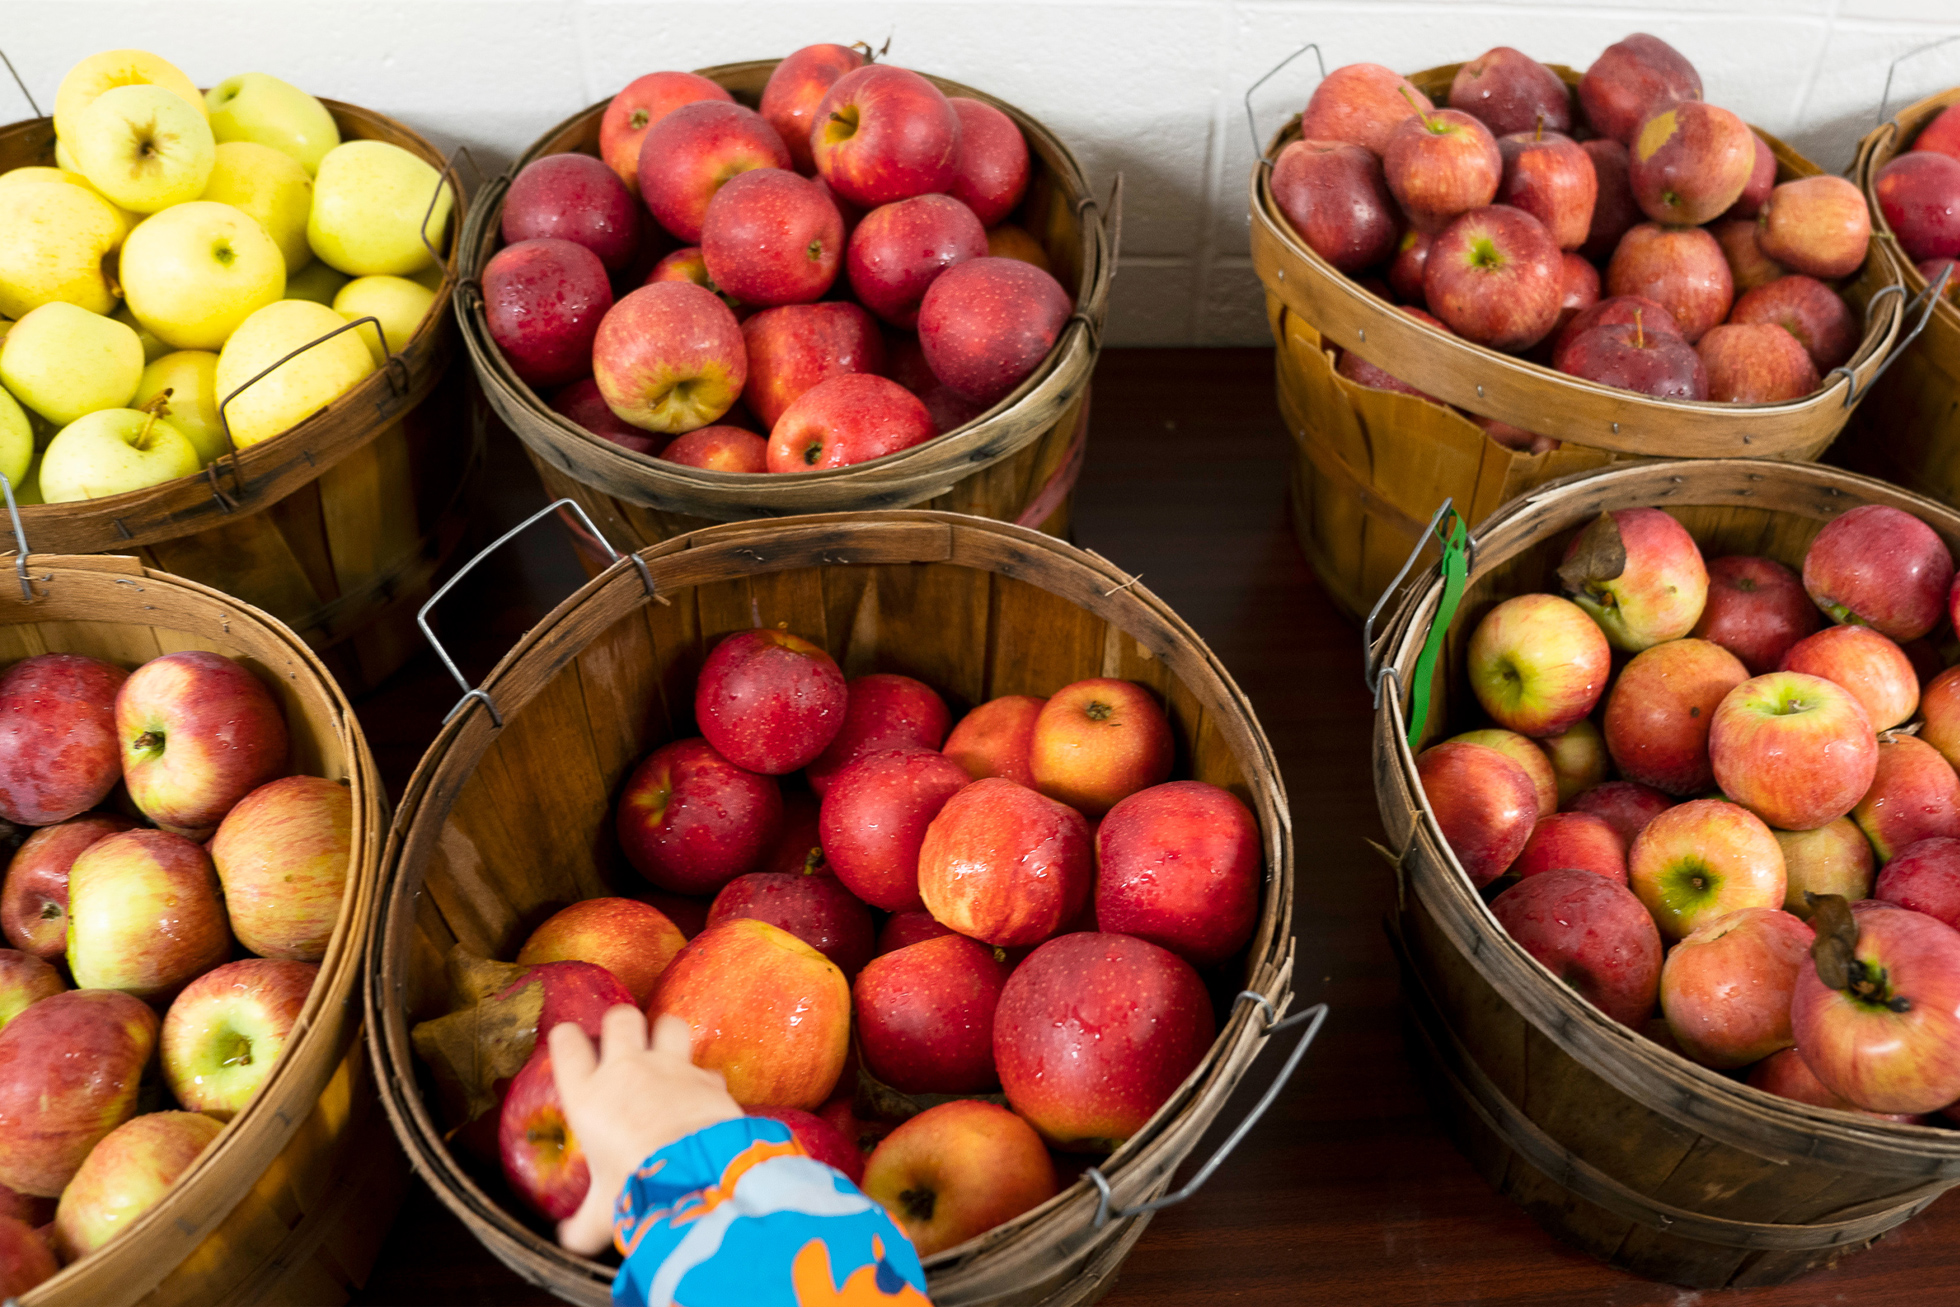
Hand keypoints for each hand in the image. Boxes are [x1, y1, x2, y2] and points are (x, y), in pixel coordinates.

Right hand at [548, 1006, 740, 1255]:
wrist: (693, 1173)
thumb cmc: (635, 1188)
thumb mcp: (602, 1212)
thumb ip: (582, 1224)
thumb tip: (569, 1241)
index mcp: (588, 1096)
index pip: (566, 1045)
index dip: (566, 1037)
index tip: (569, 1040)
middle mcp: (627, 1071)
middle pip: (620, 1018)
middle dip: (622, 1024)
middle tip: (625, 1041)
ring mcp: (670, 1068)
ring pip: (668, 1023)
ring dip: (667, 1033)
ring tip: (667, 1049)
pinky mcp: (706, 1076)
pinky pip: (706, 1066)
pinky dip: (705, 1078)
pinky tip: (704, 1094)